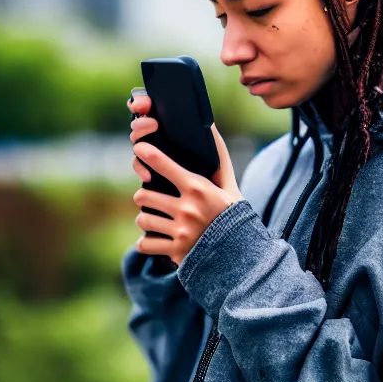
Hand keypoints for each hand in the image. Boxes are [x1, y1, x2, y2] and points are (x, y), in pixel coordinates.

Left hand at [128, 91, 243, 265]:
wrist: (243, 254)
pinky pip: (145, 244)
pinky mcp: (176, 252)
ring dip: (146, 219)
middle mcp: (188, 209)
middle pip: (143, 195)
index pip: (164, 165)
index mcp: (199, 189)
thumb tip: (212, 127)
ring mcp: (181, 232)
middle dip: (144, 195)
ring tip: (155, 219)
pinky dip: (147, 242)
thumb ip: (220, 158)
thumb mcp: (230, 186)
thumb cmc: (234, 214)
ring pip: (142, 220)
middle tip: (150, 197)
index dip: (148, 154)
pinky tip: (157, 238)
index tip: (139, 149)